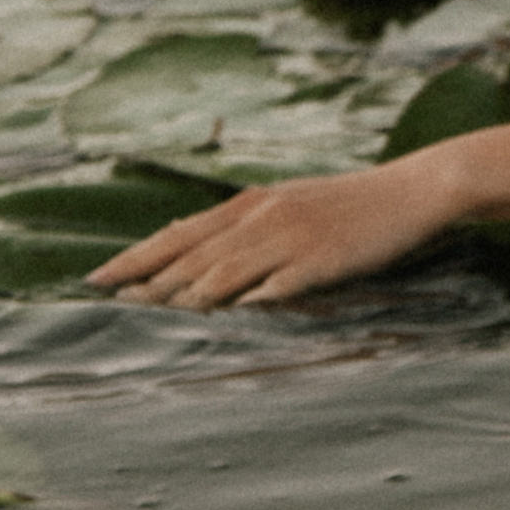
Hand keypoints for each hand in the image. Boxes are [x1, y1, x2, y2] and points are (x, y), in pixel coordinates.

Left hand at [88, 157, 465, 307]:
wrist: (413, 189)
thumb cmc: (348, 203)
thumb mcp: (287, 202)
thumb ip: (240, 224)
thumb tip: (187, 242)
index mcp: (251, 203)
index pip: (178, 233)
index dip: (135, 257)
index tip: (96, 280)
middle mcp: (264, 217)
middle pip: (193, 254)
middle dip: (148, 283)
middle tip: (111, 308)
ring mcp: (293, 238)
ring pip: (226, 271)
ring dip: (187, 297)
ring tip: (154, 319)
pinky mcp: (324, 259)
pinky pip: (279, 284)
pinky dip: (250, 302)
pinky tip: (229, 319)